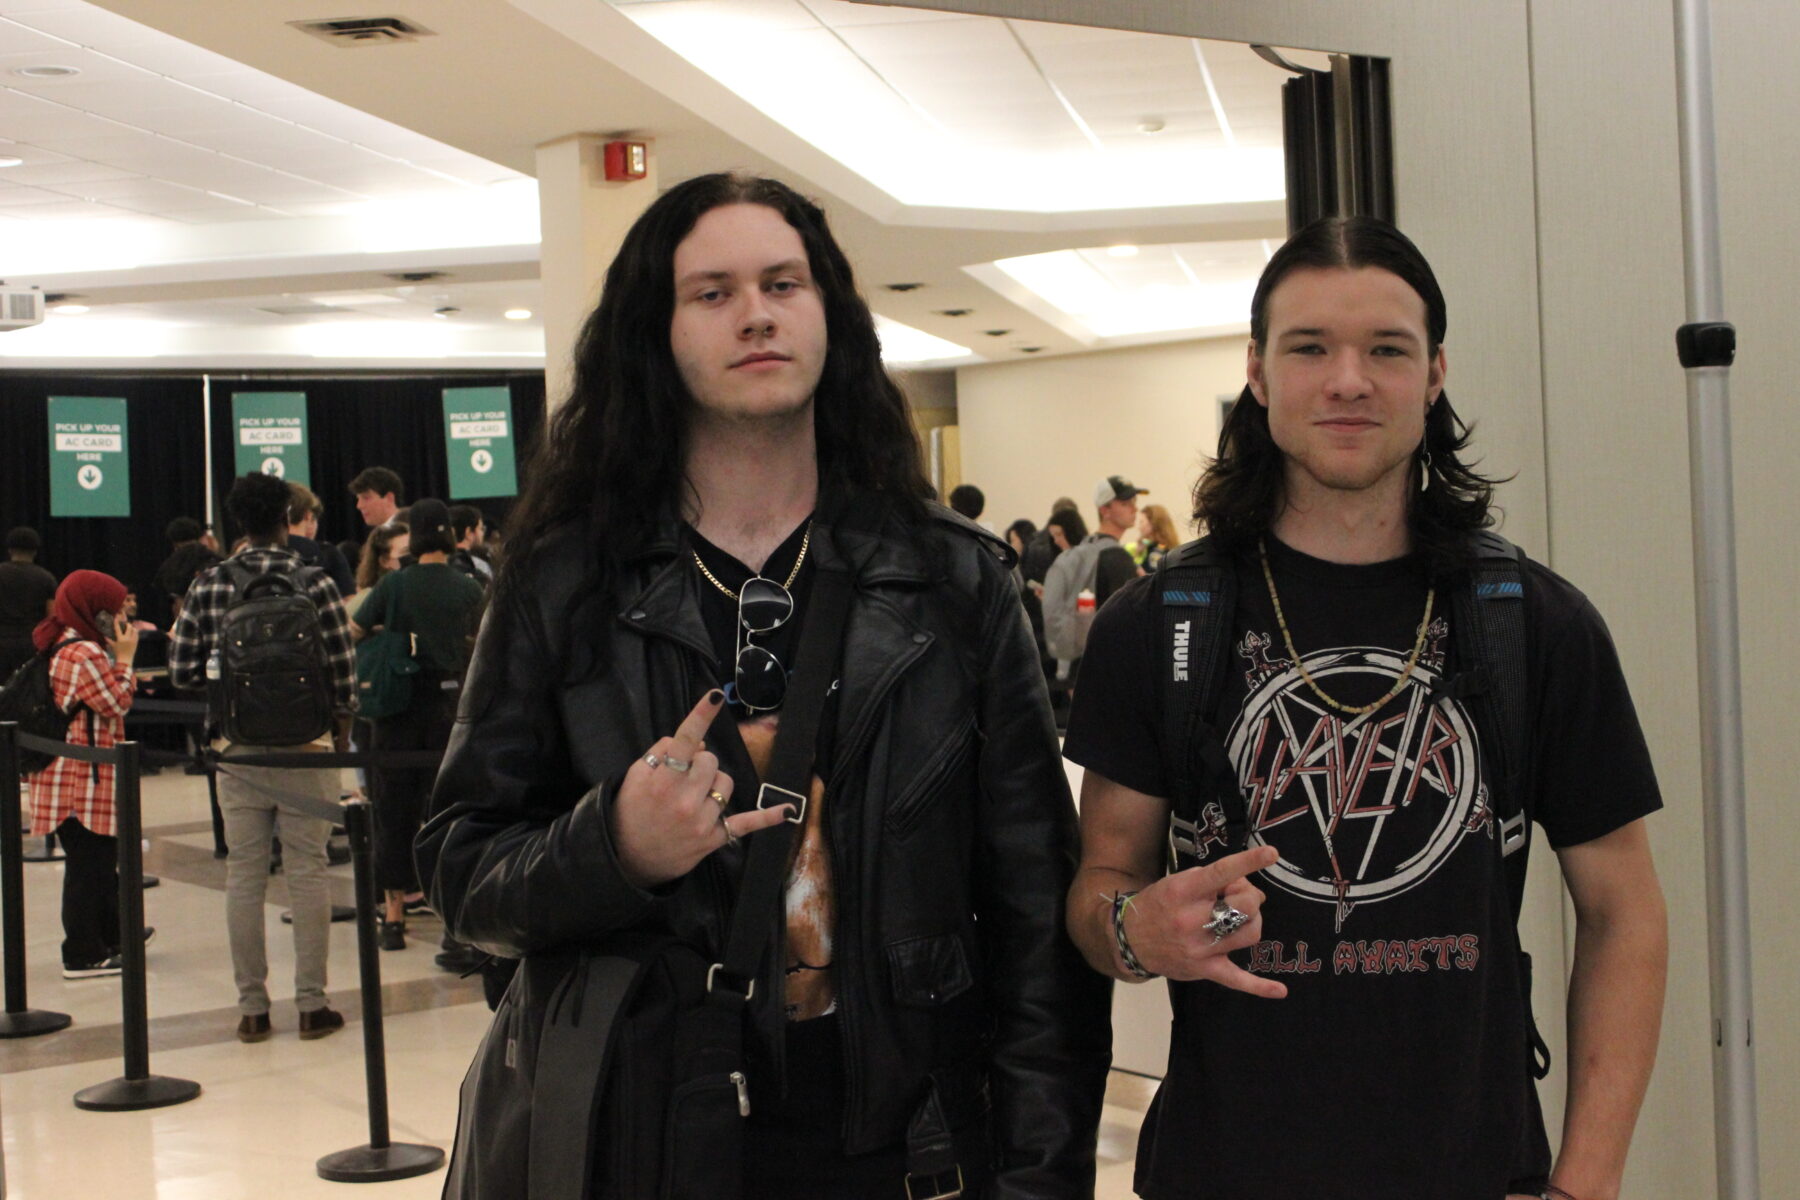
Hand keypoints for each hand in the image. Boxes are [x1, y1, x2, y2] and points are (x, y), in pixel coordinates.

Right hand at [111, 612, 139, 663]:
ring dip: (132, 628)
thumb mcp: (112, 646)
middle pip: (129, 627)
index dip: (117, 622)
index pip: (118, 629)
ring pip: (134, 630)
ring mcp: (133, 640)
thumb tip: (104, 636)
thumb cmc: (117, 652)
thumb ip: (108, 640)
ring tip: (130, 628)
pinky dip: (135, 632)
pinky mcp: (136, 642)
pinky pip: (137, 634)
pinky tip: (133, 632)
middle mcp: (127, 639)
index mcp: (120, 639)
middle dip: (128, 624)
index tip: (116, 618)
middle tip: (126, 624)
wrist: (125, 659)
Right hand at [612, 690, 789, 887]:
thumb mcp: (636, 776)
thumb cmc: (631, 811)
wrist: (627, 858)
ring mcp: (702, 820)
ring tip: (695, 796)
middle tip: (683, 777)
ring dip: (714, 783)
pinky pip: (746, 824)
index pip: (684, 741)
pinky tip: (787, 811)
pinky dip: (767, 818)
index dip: (700, 716)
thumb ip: (663, 752)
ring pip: (726, 783)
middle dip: (700, 763)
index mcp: (662, 781)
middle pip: (710, 760)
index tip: (715, 695)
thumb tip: (698, 743)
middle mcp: (684, 800)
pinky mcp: (714, 838)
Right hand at [1122, 845, 1284, 997]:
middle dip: (1249, 896)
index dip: (1248, 862)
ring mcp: (1200, 948)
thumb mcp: (1176, 882)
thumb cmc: (1157, 905)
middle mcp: (1192, 919)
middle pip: (1245, 906)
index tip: (1271, 853)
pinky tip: (1280, 991)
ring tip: (1238, 918)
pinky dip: (1260, 987)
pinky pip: (1237, 980)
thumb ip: (1210, 880)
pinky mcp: (1205, 970)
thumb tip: (1248, 889)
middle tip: (1235, 895)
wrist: (1130, 941)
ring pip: (1250, 933)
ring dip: (1252, 921)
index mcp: (1183, 892)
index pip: (1220, 873)